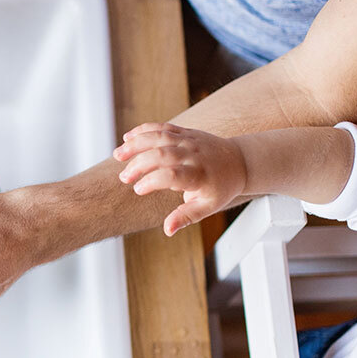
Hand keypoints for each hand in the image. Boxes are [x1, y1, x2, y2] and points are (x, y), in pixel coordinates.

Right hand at [112, 122, 247, 235]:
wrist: (239, 161)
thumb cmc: (221, 188)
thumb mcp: (208, 207)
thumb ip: (186, 217)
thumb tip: (167, 230)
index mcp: (199, 175)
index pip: (172, 175)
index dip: (152, 181)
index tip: (138, 190)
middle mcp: (193, 154)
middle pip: (161, 154)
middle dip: (139, 164)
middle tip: (124, 178)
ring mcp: (189, 140)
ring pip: (159, 137)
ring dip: (136, 144)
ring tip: (117, 155)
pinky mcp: (185, 132)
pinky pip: (162, 127)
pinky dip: (143, 130)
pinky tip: (127, 138)